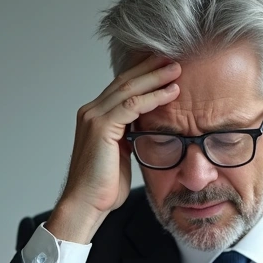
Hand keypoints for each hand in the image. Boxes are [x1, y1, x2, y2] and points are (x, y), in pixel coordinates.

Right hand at [48, 55, 181, 242]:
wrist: (85, 204)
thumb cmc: (103, 186)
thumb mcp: (121, 154)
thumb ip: (130, 136)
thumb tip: (148, 128)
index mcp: (95, 116)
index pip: (122, 87)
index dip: (144, 74)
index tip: (165, 66)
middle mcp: (91, 111)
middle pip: (125, 80)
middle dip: (151, 68)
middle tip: (174, 58)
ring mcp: (94, 117)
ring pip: (129, 88)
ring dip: (155, 77)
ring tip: (176, 70)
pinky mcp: (101, 127)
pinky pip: (132, 105)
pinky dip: (153, 97)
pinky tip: (170, 92)